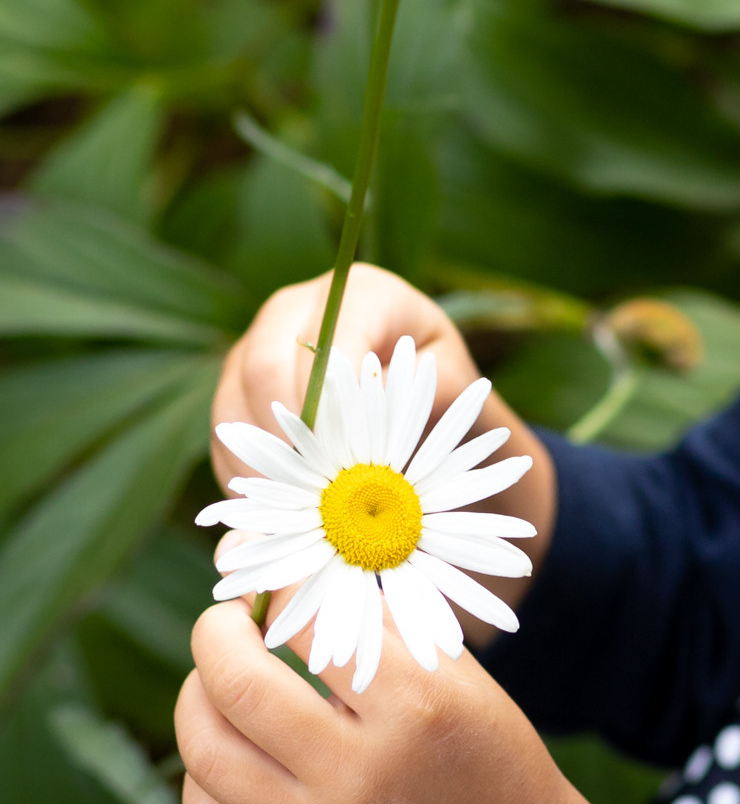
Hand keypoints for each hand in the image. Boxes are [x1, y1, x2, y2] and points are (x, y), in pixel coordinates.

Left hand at [177, 606, 739, 803]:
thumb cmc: (485, 749)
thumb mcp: (454, 673)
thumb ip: (376, 624)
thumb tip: (291, 574)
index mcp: (415, 706)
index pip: (309, 623)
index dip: (276, 584)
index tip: (266, 571)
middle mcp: (362, 773)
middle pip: (238, 688)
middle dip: (214, 634)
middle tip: (223, 620)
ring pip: (207, 753)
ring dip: (196, 698)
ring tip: (216, 679)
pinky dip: (202, 771)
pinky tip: (228, 745)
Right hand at [212, 266, 555, 603]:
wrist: (418, 385)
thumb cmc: (441, 381)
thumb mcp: (451, 384)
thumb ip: (422, 396)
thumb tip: (374, 407)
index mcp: (358, 294)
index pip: (323, 342)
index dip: (323, 404)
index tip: (337, 459)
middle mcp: (297, 310)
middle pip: (260, 364)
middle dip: (281, 435)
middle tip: (307, 491)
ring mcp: (257, 345)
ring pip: (231, 401)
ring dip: (256, 461)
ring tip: (291, 509)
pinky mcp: (237, 387)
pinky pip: (224, 434)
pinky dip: (244, 474)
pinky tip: (272, 510)